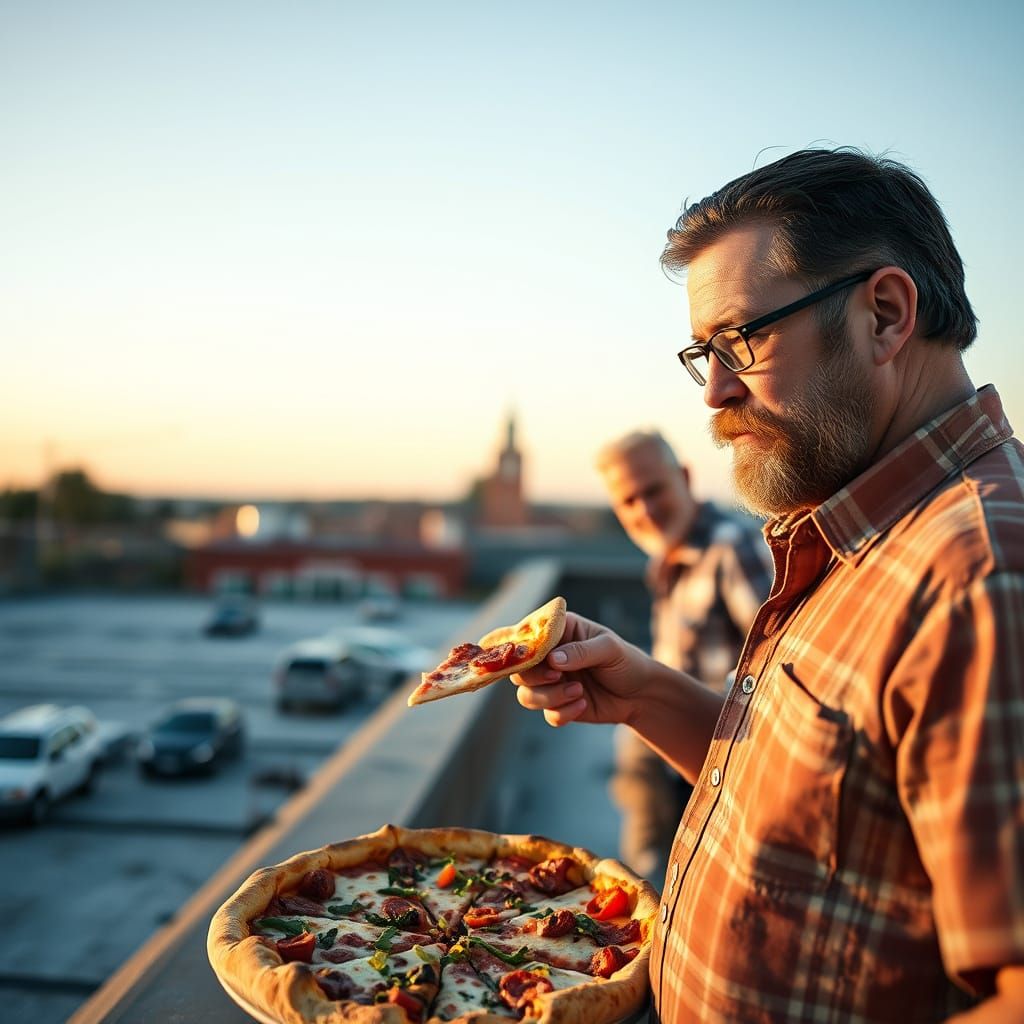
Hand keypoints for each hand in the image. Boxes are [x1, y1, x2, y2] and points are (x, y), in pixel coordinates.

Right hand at [511, 613, 654, 727]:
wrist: (641, 695)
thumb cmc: (627, 662)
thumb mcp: (609, 649)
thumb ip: (581, 651)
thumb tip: (552, 659)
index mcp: (560, 632)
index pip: (529, 635)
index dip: (524, 647)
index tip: (535, 657)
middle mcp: (550, 656)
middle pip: (519, 668)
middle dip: (535, 676)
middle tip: (558, 677)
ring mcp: (552, 682)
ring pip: (526, 694)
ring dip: (549, 697)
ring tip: (579, 692)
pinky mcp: (558, 705)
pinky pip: (547, 714)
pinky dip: (563, 713)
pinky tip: (583, 705)